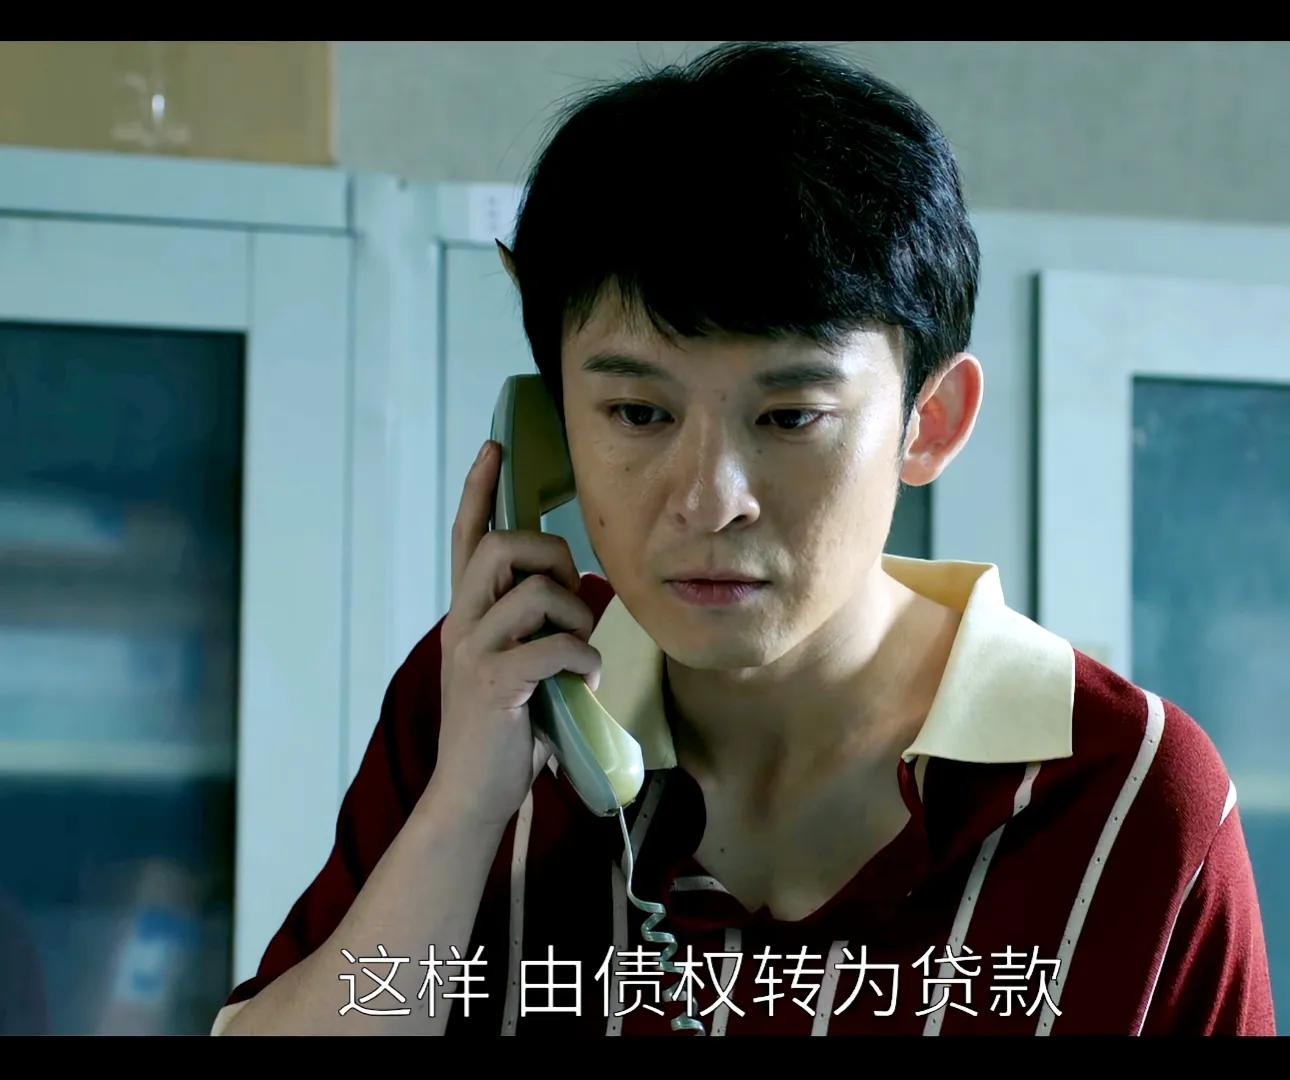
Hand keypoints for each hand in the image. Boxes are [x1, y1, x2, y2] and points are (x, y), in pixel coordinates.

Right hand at [429, 439, 601, 828]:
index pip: (467, 537)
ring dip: (575, 617)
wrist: (471, 794)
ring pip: (534, 592)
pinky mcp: (494, 684)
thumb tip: (579, 597)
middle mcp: (460, 623)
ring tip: (578, 654)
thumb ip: (531, 627)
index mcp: (465, 615)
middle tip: (574, 596)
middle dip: (552, 556)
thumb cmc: (503, 730)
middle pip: (503, 546)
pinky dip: (583, 661)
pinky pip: (553, 647)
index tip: (494, 447)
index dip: (480, 491)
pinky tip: (584, 683)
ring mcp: (473, 652)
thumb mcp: (513, 665)